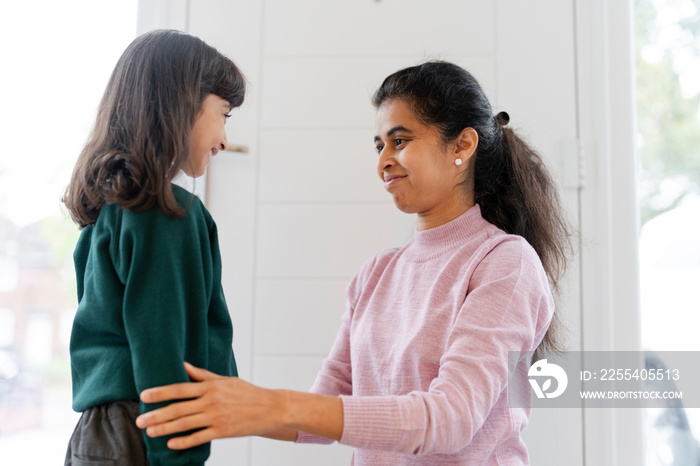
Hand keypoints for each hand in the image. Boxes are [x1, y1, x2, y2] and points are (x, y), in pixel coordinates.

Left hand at [136, 362, 287, 448]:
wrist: (271, 408)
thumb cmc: (247, 393)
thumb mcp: (225, 380)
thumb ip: (202, 375)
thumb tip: (183, 365)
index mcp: (211, 387)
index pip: (180, 388)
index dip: (160, 393)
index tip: (144, 396)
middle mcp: (211, 401)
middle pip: (178, 408)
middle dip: (156, 414)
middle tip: (139, 420)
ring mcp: (217, 417)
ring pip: (184, 424)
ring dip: (164, 428)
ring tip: (149, 432)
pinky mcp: (223, 431)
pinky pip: (199, 437)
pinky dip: (184, 441)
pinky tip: (171, 444)